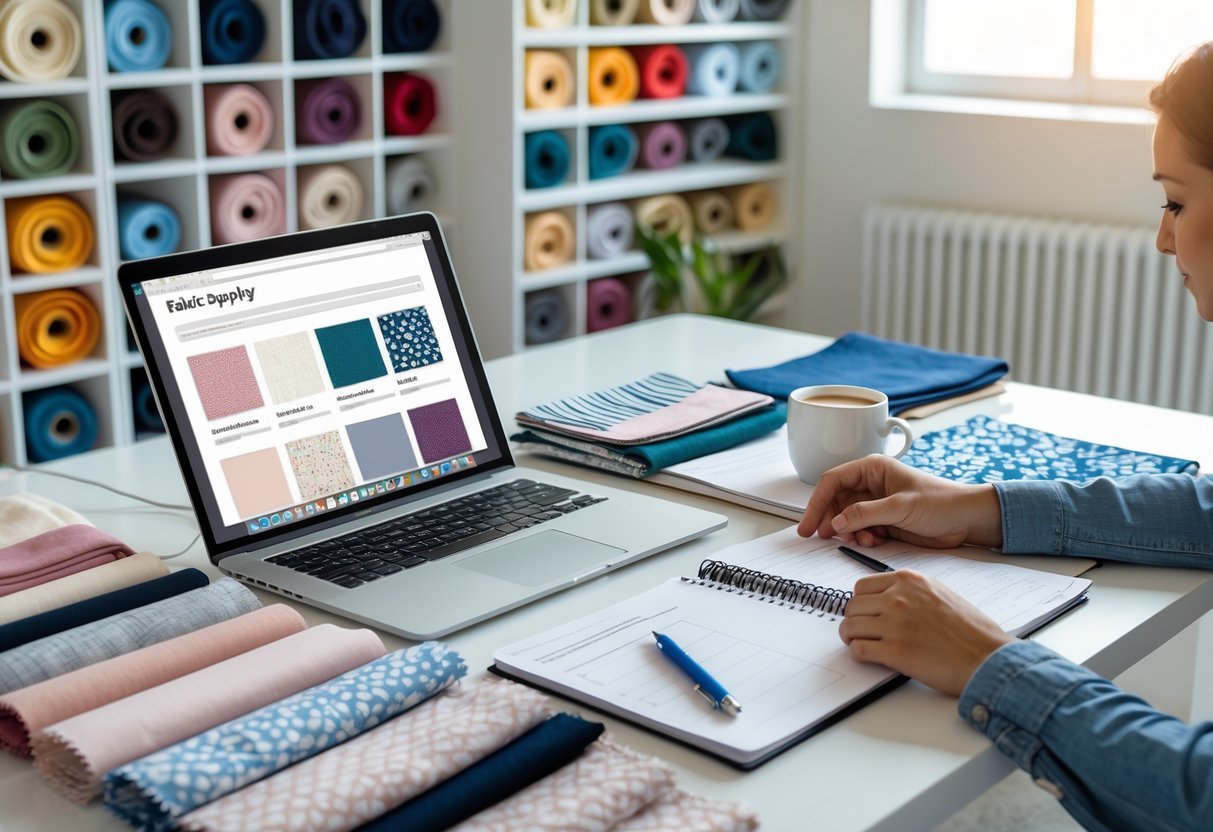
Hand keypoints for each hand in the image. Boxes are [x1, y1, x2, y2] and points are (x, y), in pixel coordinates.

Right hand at [797, 455, 1003, 549]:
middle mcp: (870, 484)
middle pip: (835, 501)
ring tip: (861, 540)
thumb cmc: (941, 503)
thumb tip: (835, 522)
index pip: (832, 481)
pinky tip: (874, 541)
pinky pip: (860, 530)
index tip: (808, 525)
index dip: (817, 503)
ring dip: (848, 532)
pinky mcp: (883, 521)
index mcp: (873, 468)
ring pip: (845, 518)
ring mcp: (876, 504)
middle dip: (830, 520)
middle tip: (823, 537)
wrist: (968, 521)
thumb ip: (865, 513)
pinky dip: (861, 538)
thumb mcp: (901, 506)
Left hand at [840, 570, 1013, 696]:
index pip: (862, 586)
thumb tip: (887, 598)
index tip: (865, 613)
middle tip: (861, 631)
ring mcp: (894, 624)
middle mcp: (898, 598)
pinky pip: (858, 650)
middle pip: (852, 606)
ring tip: (862, 644)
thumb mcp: (941, 593)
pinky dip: (858, 655)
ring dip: (852, 638)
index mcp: (909, 581)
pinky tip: (870, 657)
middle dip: (855, 620)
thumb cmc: (971, 631)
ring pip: (850, 627)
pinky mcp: (894, 651)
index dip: (861, 602)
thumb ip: (912, 591)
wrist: (987, 658)